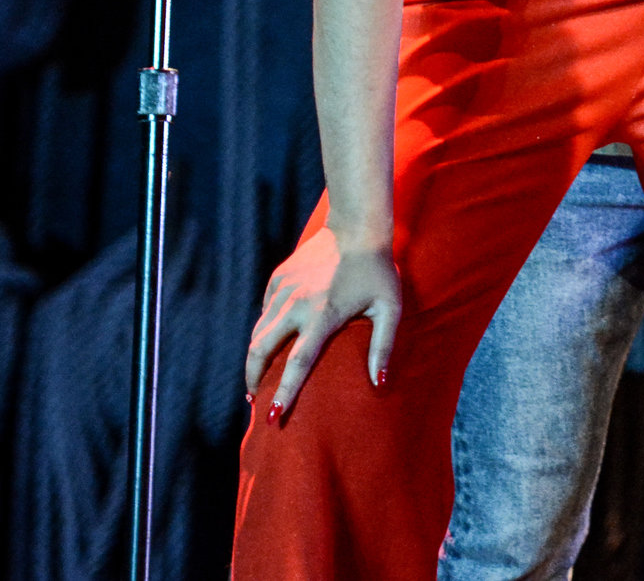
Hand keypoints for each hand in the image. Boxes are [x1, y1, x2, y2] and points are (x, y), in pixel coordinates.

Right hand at [244, 225, 400, 420]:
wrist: (356, 227)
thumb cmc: (379, 271)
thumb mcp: (390, 308)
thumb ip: (383, 346)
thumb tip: (380, 383)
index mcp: (322, 315)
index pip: (297, 363)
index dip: (284, 392)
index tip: (272, 417)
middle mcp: (296, 305)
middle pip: (261, 351)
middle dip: (254, 379)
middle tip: (256, 401)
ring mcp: (282, 291)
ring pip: (258, 333)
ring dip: (255, 359)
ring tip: (258, 379)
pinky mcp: (277, 280)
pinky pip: (265, 312)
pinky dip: (264, 331)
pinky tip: (271, 342)